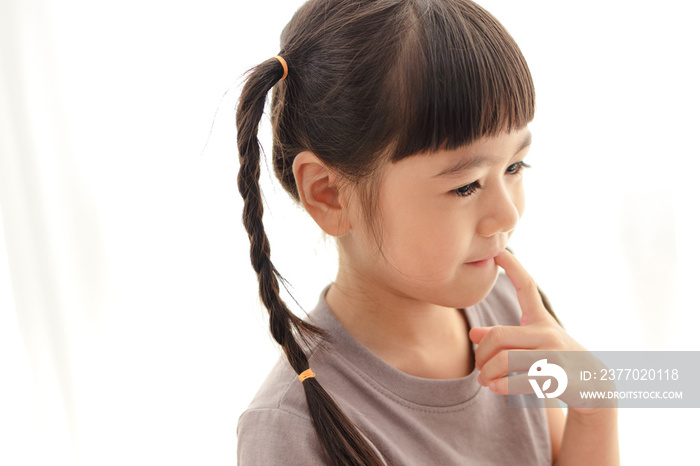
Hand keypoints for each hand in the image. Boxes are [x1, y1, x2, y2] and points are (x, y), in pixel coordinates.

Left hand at [469, 249, 612, 412]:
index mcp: (540, 320)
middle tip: (479, 367)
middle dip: (481, 354)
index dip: (512, 267)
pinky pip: (519, 380)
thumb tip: (473, 336)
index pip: (526, 287)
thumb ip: (504, 340)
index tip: (498, 251)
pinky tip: (496, 389)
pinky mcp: (558, 376)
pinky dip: (501, 386)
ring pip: (504, 359)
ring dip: (488, 373)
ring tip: (485, 380)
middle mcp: (547, 332)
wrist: (595, 387)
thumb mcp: (534, 345)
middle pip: (498, 336)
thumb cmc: (557, 362)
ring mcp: (554, 354)